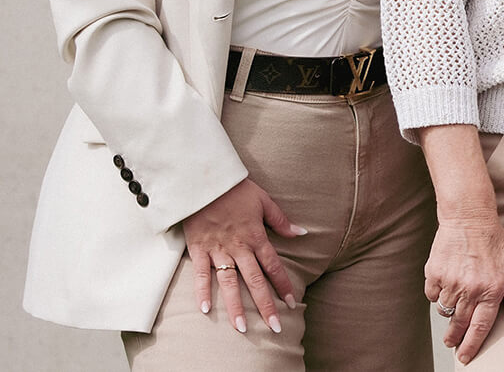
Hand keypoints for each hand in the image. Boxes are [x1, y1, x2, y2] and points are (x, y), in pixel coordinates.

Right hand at [181, 179, 305, 332]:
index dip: (283, 285)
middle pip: (255, 280)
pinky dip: (202, 291)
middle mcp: (238, 246)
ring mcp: (217, 249)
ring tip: (242, 327)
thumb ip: (281, 221)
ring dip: (235, 305)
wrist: (205, 179)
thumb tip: (302, 233)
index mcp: (256, 236)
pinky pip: (200, 273)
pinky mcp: (198, 248)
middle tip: (273, 326)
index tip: (291, 303)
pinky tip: (206, 310)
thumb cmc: (236, 190)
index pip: (273, 266)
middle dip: (265, 304)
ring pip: (229, 282)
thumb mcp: (264, 201)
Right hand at [424, 210, 503, 363]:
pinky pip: (432, 295)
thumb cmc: (493, 242)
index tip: (465, 357)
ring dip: (449, 310)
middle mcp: (470, 289)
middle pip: (459, 324)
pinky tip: (446, 281)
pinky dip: (437, 293)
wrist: (469, 218)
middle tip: (452, 343)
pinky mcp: (434, 273)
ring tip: (455, 299)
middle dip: (455, 338)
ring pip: (445, 310)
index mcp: (492, 290)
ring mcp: (450, 282)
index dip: (472, 345)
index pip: (480, 327)